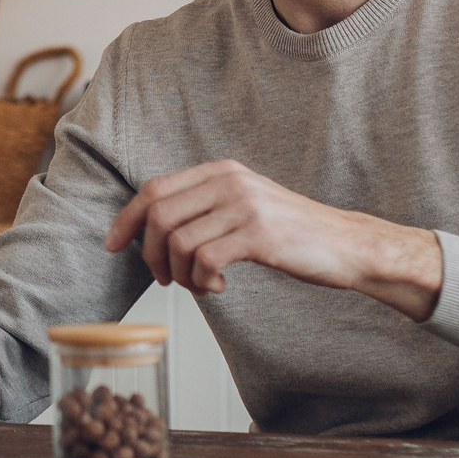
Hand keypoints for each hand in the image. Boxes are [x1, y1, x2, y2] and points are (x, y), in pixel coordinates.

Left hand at [104, 160, 444, 320]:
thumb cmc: (291, 232)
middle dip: (150, 255)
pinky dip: (202, 282)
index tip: (113, 246)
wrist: (345, 244)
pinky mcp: (259, 235)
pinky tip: (219, 286)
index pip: (154, 189)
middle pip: (158, 215)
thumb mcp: (244, 204)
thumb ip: (205, 206)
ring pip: (177, 242)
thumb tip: (152, 229)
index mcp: (221, 171)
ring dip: (178, 274)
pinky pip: (204, 261)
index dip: (126, 219)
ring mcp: (244, 206)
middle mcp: (229, 181)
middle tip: (165, 279)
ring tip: (199, 284)